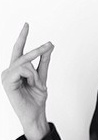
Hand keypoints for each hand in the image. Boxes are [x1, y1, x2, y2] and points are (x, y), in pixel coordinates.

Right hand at [1, 23, 53, 137]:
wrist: (35, 114)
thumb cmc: (36, 99)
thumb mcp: (42, 77)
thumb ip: (43, 62)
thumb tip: (49, 46)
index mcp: (16, 70)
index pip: (19, 50)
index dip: (22, 37)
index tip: (26, 24)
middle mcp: (9, 71)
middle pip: (23, 54)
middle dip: (38, 50)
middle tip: (49, 44)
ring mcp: (6, 76)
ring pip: (26, 62)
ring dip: (36, 75)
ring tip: (37, 86)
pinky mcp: (7, 81)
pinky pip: (24, 69)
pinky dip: (32, 77)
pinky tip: (33, 85)